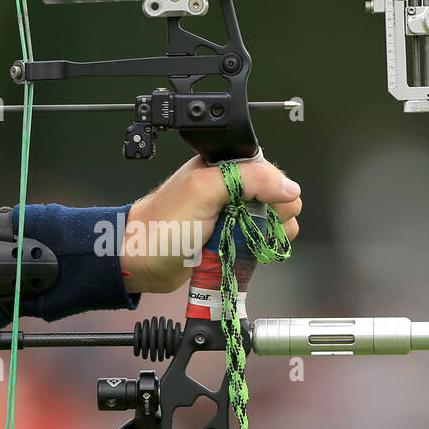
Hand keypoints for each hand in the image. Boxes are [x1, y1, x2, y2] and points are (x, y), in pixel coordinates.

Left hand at [120, 156, 301, 293]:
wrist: (141, 260)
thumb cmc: (162, 225)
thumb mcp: (203, 190)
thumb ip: (246, 179)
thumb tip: (288, 186)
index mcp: (227, 168)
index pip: (273, 174)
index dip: (274, 193)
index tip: (259, 208)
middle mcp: (233, 190)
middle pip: (279, 200)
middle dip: (272, 217)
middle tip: (245, 225)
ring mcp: (234, 216)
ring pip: (275, 223)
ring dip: (267, 235)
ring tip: (242, 239)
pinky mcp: (233, 239)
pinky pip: (261, 242)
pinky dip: (261, 248)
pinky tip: (245, 251)